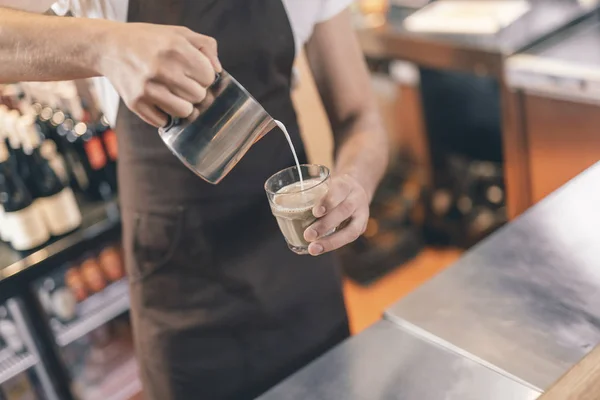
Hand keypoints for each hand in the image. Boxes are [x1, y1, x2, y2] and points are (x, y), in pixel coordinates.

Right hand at [98, 22, 221, 126]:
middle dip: (195, 92)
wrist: (109, 47)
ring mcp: (147, 88)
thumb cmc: (150, 41)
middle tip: (183, 84)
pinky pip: (164, 121)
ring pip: (185, 112)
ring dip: (183, 106)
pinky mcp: (135, 103)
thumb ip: (205, 47)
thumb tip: (218, 71)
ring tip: (175, 95)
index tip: (196, 73)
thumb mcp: (179, 33)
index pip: (208, 77)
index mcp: (175, 48)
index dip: (205, 77)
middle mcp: (161, 68)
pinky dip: (164, 115)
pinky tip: (159, 101)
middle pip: (199, 96)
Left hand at [304, 174, 368, 255]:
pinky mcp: (361, 227)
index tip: (315, 212)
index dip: (327, 202)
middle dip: (325, 224)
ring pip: (351, 230)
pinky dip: (334, 244)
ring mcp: (362, 214)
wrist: (357, 189)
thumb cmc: (333, 189)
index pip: (338, 191)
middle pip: (344, 211)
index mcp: (346, 184)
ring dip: (331, 240)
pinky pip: (349, 237)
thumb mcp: (326, 184)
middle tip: (308, 235)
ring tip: (313, 248)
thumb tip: (279, 203)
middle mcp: (356, 199)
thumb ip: (311, 193)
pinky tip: (321, 248)